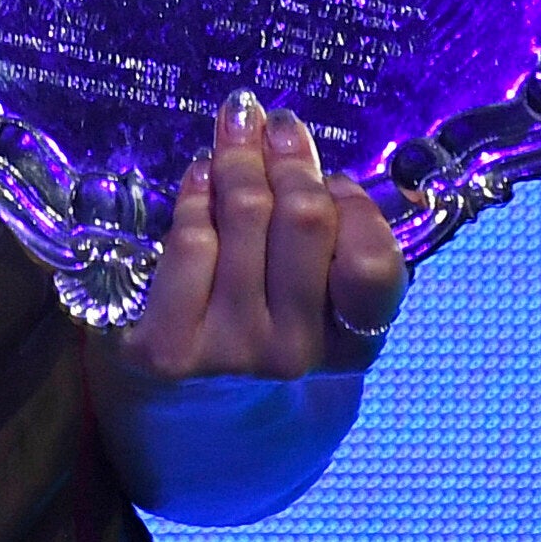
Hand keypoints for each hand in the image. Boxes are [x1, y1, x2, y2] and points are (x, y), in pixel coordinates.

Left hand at [102, 98, 407, 383]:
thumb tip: (331, 160)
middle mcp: (296, 354)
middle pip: (304, 221)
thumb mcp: (324, 309)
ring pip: (244, 218)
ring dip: (239, 158)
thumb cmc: (267, 340)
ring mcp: (230, 352)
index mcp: (352, 344)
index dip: (352, 205)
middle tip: (275, 120)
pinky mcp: (167, 348)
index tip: (332, 175)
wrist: (193, 421)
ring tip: (235, 125)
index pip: (373, 261)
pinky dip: (195, 196)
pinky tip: (199, 173)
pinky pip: (190, 242)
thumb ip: (339, 246)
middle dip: (290, 156)